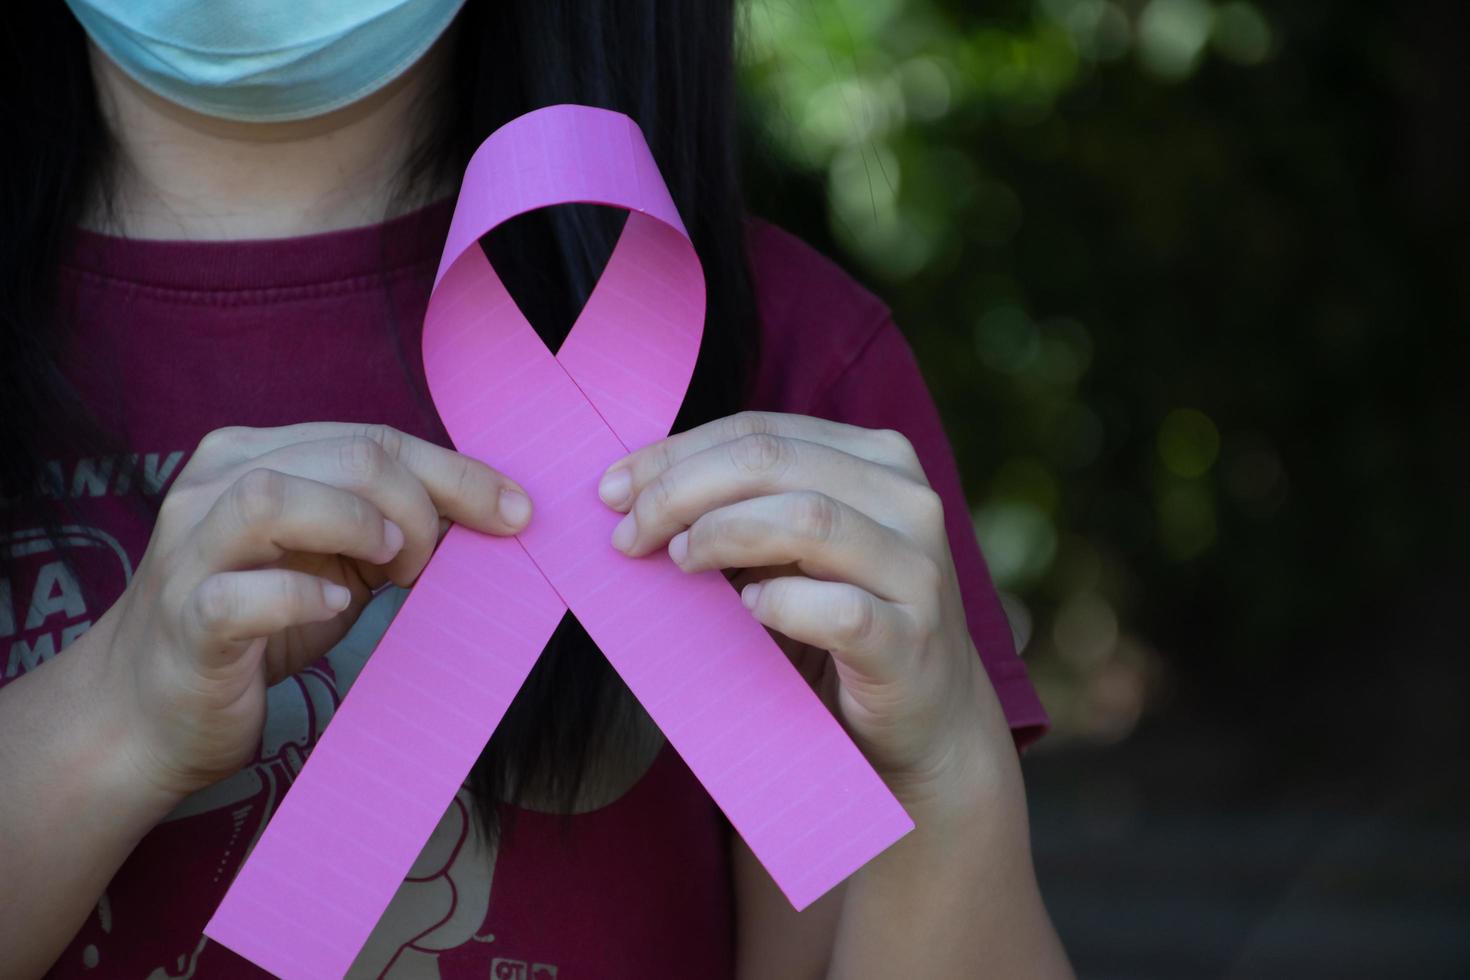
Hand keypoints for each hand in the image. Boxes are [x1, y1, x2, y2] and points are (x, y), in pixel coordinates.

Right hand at [94, 422, 531, 799]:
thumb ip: (388, 523)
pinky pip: (239, 594)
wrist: (151, 708)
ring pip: (275, 495)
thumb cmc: (255, 620)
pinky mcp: (186, 620)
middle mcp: (214, 487)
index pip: (373, 438)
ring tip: (391, 567)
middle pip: (344, 455)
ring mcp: (191, 551)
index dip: (456, 472)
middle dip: (419, 505)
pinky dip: (300, 595)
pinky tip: (335, 607)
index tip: (514, 510)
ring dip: (358, 525)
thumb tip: (488, 511)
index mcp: (253, 455)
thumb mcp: (331, 558)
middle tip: (428, 565)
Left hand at [598, 411, 1012, 808]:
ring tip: (679, 562)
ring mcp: (918, 570)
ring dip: (721, 535)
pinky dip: (780, 605)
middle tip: (628, 533)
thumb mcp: (796, 550)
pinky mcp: (913, 640)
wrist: (926, 717)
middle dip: (681, 491)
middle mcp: (908, 500)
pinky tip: (749, 611)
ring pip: (807, 519)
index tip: (613, 490)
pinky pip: (838, 610)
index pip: (759, 430)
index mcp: (878, 459)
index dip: (675, 453)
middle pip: (773, 461)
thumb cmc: (842, 621)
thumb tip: (632, 491)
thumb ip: (743, 507)